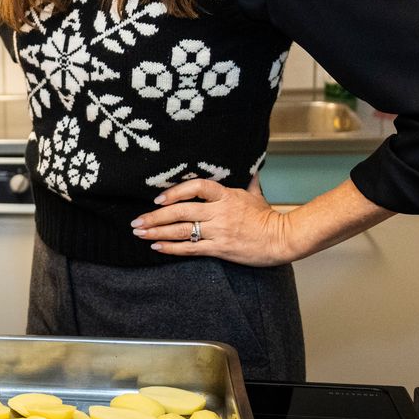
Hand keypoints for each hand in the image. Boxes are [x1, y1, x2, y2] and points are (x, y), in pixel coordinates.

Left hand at [131, 175, 296, 265]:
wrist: (283, 239)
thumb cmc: (268, 217)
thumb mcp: (255, 195)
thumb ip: (247, 182)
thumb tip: (250, 169)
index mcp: (226, 195)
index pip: (196, 187)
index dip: (175, 191)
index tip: (158, 198)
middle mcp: (220, 212)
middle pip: (181, 211)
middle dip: (154, 216)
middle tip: (135, 221)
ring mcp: (219, 231)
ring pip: (181, 230)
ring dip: (157, 231)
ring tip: (139, 233)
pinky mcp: (220, 249)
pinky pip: (190, 248)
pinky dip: (171, 248)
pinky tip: (156, 246)